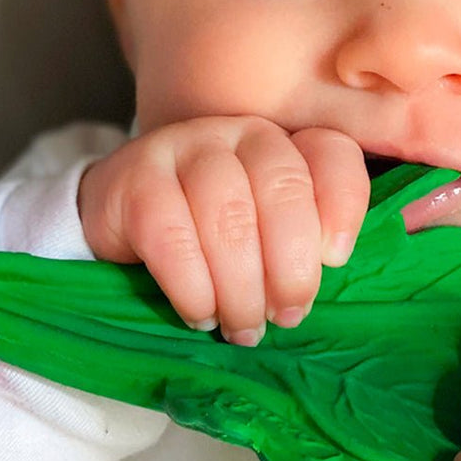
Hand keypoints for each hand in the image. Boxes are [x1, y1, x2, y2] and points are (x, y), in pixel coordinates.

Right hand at [77, 116, 368, 345]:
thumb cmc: (209, 240)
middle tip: (285, 318)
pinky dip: (193, 287)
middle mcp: (239, 132)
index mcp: (284, 144)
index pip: (330, 154)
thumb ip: (304, 247)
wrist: (117, 220)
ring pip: (227, 213)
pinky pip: (172, 235)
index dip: (342, 207)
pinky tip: (199, 314)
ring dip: (241, 287)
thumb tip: (331, 283)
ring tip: (242, 328)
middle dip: (291, 266)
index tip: (336, 260)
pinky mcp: (135, 177)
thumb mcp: (265, 237)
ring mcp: (184, 146)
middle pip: (282, 186)